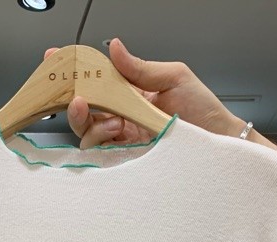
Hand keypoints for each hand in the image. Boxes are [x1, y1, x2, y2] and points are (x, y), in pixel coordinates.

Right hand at [44, 39, 244, 148]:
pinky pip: (101, 153)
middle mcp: (123, 114)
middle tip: (76, 96)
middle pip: (85, 108)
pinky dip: (99, 142)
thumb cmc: (202, 110)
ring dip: (89, 121)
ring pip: (88, 131)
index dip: (75, 69)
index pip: (97, 78)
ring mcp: (124, 137)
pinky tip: (113, 132)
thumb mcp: (174, 77)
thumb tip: (115, 48)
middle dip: (72, 99)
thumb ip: (141, 67)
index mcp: (131, 91)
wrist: (218, 141)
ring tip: (107, 117)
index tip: (58, 58)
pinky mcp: (127, 158)